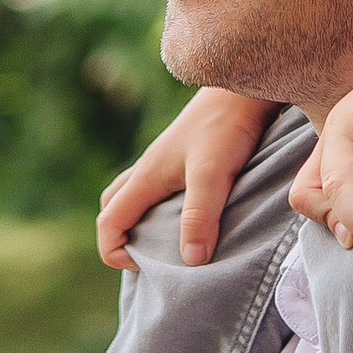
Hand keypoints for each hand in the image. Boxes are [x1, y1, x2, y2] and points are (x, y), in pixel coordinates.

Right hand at [98, 90, 278, 271]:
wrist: (244, 85)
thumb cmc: (225, 126)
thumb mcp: (212, 174)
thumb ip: (200, 215)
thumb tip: (191, 261)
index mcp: (146, 177)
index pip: (108, 221)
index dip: (113, 251)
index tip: (141, 268)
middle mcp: (149, 168)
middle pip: (114, 206)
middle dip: (120, 235)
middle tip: (150, 258)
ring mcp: (165, 159)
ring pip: (134, 193)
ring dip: (139, 218)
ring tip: (169, 240)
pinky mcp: (185, 153)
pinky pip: (158, 184)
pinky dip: (160, 204)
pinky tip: (193, 212)